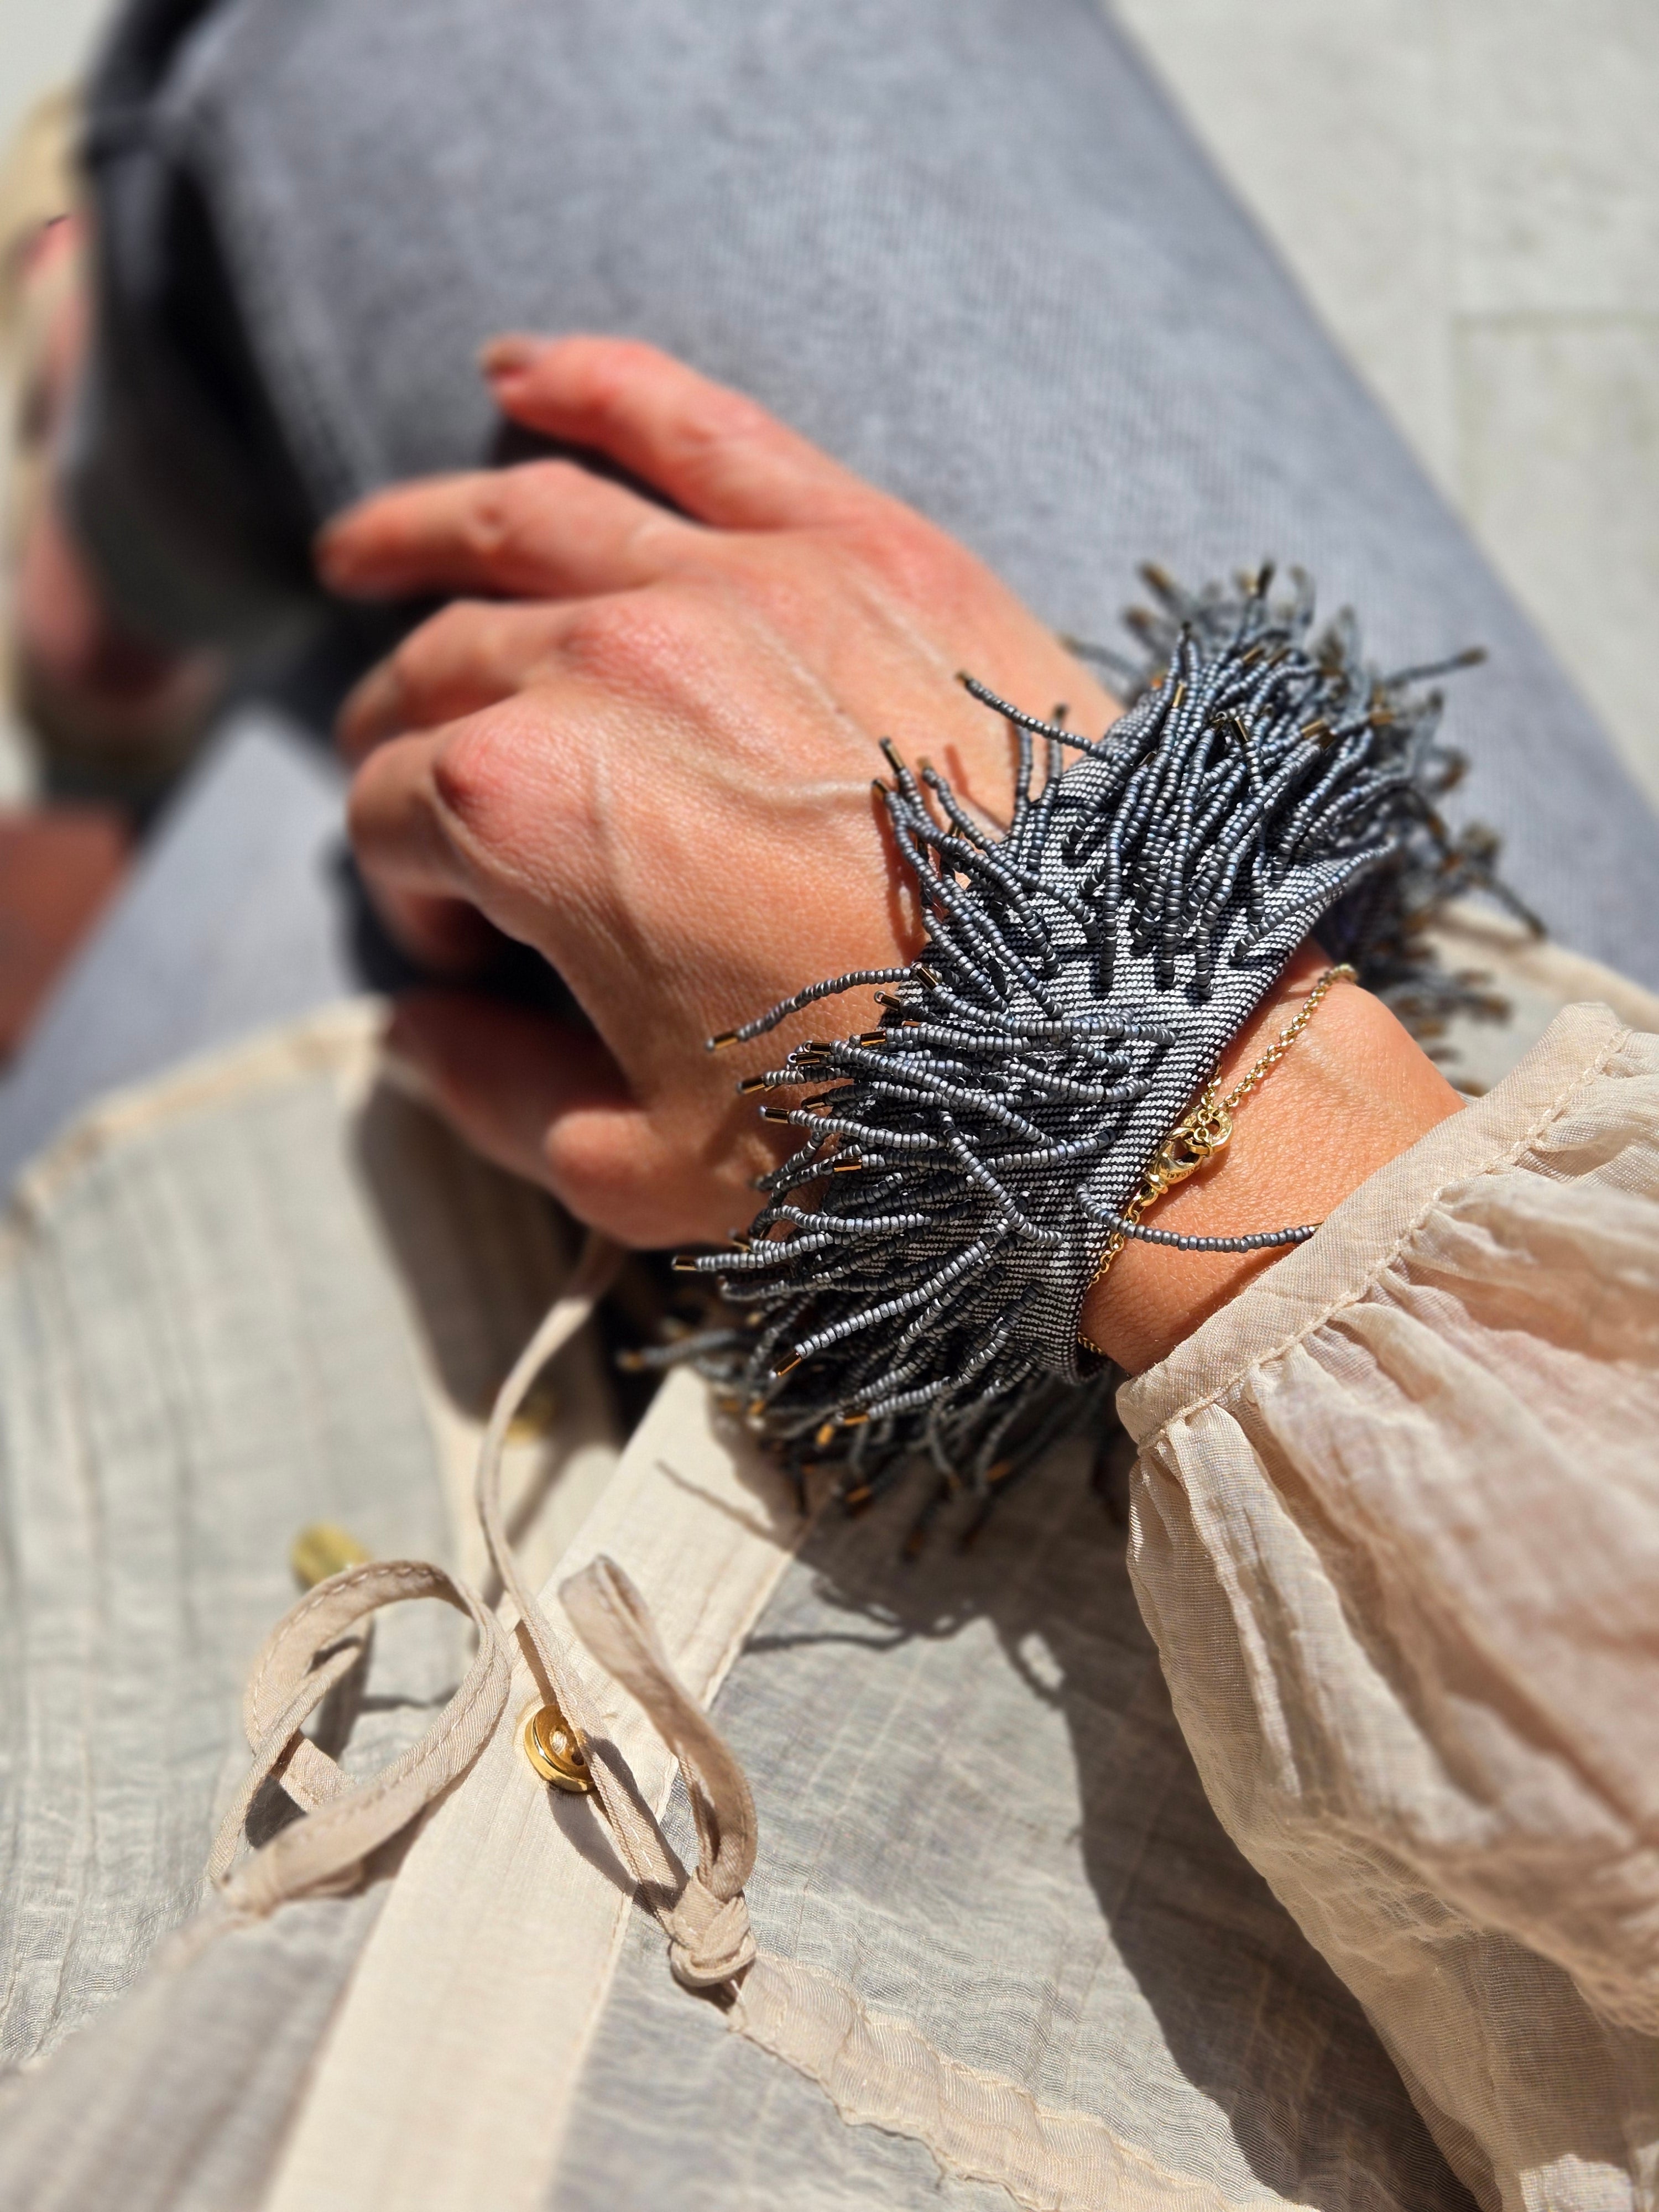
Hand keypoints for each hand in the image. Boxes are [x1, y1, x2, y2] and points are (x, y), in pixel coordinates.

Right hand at [325, 336, 1114, 1246]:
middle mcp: (600, 663)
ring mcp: (733, 583)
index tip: (472, 952)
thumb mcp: (642, 1167)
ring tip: (362, 554)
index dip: (410, 896)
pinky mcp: (858, 542)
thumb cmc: (874, 1116)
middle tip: (427, 799)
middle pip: (442, 675)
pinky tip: (516, 373)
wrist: (1107, 1044)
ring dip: (419, 536)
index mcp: (522, 809)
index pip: (396, 819)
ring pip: (525, 521)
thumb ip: (490, 1098)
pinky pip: (693, 421)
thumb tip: (416, 1034)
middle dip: (405, 745)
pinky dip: (591, 382)